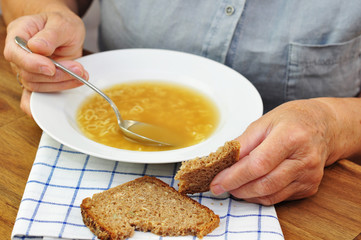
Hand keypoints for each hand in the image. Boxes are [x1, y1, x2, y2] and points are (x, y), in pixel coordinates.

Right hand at [3, 11, 88, 115]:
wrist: (65, 30)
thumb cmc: (61, 24)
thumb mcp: (61, 23)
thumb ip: (50, 34)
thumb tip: (38, 48)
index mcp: (19, 34)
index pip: (16, 54)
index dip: (33, 63)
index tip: (51, 67)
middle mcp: (19, 55)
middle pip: (29, 74)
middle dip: (57, 75)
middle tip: (79, 69)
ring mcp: (26, 70)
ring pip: (37, 86)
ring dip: (62, 84)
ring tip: (81, 75)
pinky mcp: (38, 81)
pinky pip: (32, 98)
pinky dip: (41, 106)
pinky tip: (53, 109)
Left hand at [210, 99, 338, 204]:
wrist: (324, 126)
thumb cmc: (291, 120)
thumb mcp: (263, 122)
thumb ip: (242, 144)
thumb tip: (222, 163)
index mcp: (291, 136)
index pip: (258, 164)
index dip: (233, 176)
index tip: (216, 182)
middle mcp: (304, 159)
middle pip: (264, 184)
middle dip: (237, 188)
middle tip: (220, 186)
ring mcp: (310, 176)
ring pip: (270, 195)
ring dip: (246, 194)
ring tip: (233, 186)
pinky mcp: (310, 187)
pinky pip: (279, 198)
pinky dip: (260, 195)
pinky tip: (250, 187)